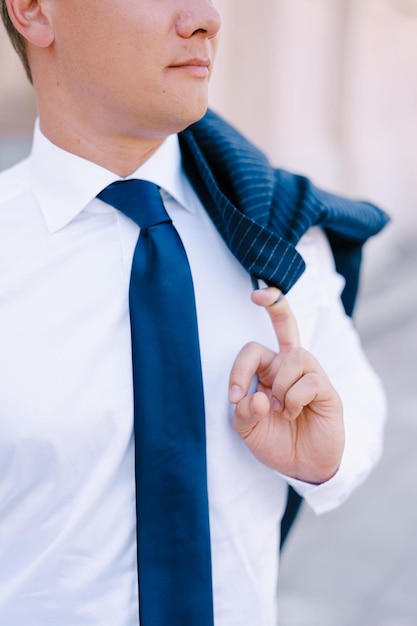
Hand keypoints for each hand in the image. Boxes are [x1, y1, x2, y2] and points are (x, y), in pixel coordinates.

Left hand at [229, 287, 344, 483]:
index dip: (238, 369)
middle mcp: (289, 365)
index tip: (232, 396)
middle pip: (286, 322)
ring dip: (282, 386)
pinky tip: (294, 413)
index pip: (252, 350)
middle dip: (275, 303)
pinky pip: (310, 380)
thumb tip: (255, 397)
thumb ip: (243, 413)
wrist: (301, 466)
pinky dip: (295, 399)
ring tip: (281, 409)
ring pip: (295, 357)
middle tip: (260, 293)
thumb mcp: (248, 430)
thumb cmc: (275, 441)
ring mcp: (310, 374)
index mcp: (267, 370)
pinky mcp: (327, 390)